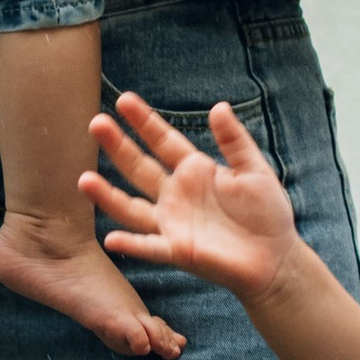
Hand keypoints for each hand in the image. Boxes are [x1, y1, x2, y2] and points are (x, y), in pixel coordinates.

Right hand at [82, 92, 302, 304]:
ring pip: (131, 207)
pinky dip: (131, 244)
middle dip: (118, 147)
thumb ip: (234, 141)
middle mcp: (175, 195)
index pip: (162, 141)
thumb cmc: (267, 214)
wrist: (276, 258)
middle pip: (139, 167)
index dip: (144, 122)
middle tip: (96, 124)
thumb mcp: (254, 170)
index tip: (124, 100)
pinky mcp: (179, 250)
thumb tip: (218, 107)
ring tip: (83, 180)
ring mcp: (173, 223)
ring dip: (108, 196)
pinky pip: (151, 246)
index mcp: (194, 171)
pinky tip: (111, 238)